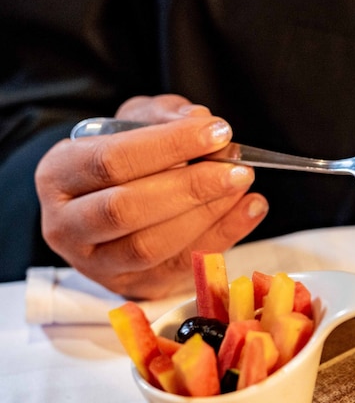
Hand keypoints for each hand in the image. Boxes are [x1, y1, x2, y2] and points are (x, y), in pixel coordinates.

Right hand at [35, 94, 268, 298]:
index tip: (215, 132)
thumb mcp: (134, 124)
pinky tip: (249, 209)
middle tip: (236, 168)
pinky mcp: (135, 286)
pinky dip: (223, 236)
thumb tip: (199, 120)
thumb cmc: (122, 158)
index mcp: (57, 175)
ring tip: (242, 187)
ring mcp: (98, 263)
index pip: (111, 159)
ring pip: (151, 245)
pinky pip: (180, 266)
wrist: (108, 202)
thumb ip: (163, 116)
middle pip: (128, 208)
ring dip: (206, 215)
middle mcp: (67, 225)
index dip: (167, 146)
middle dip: (190, 187)